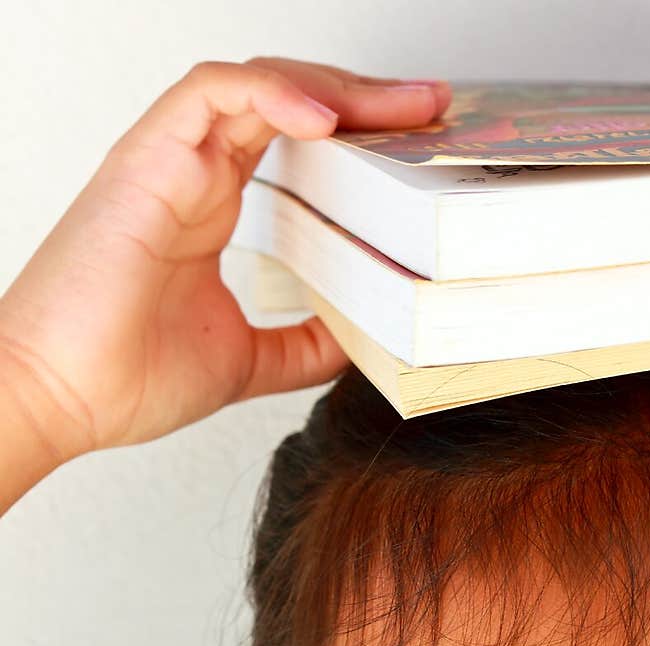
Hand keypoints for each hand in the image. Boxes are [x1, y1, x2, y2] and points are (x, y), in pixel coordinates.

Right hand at [0, 60, 451, 458]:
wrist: (59, 398)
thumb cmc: (121, 377)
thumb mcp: (245, 362)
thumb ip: (299, 346)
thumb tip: (359, 341)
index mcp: (208, 209)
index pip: (291, 141)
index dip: (356, 133)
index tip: (415, 146)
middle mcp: (190, 174)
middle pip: (286, 102)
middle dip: (364, 99)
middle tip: (430, 110)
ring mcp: (167, 161)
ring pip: (256, 83)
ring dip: (332, 86)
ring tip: (397, 108)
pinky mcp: (146, 160)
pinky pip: (211, 92)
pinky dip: (271, 93)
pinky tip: (324, 120)